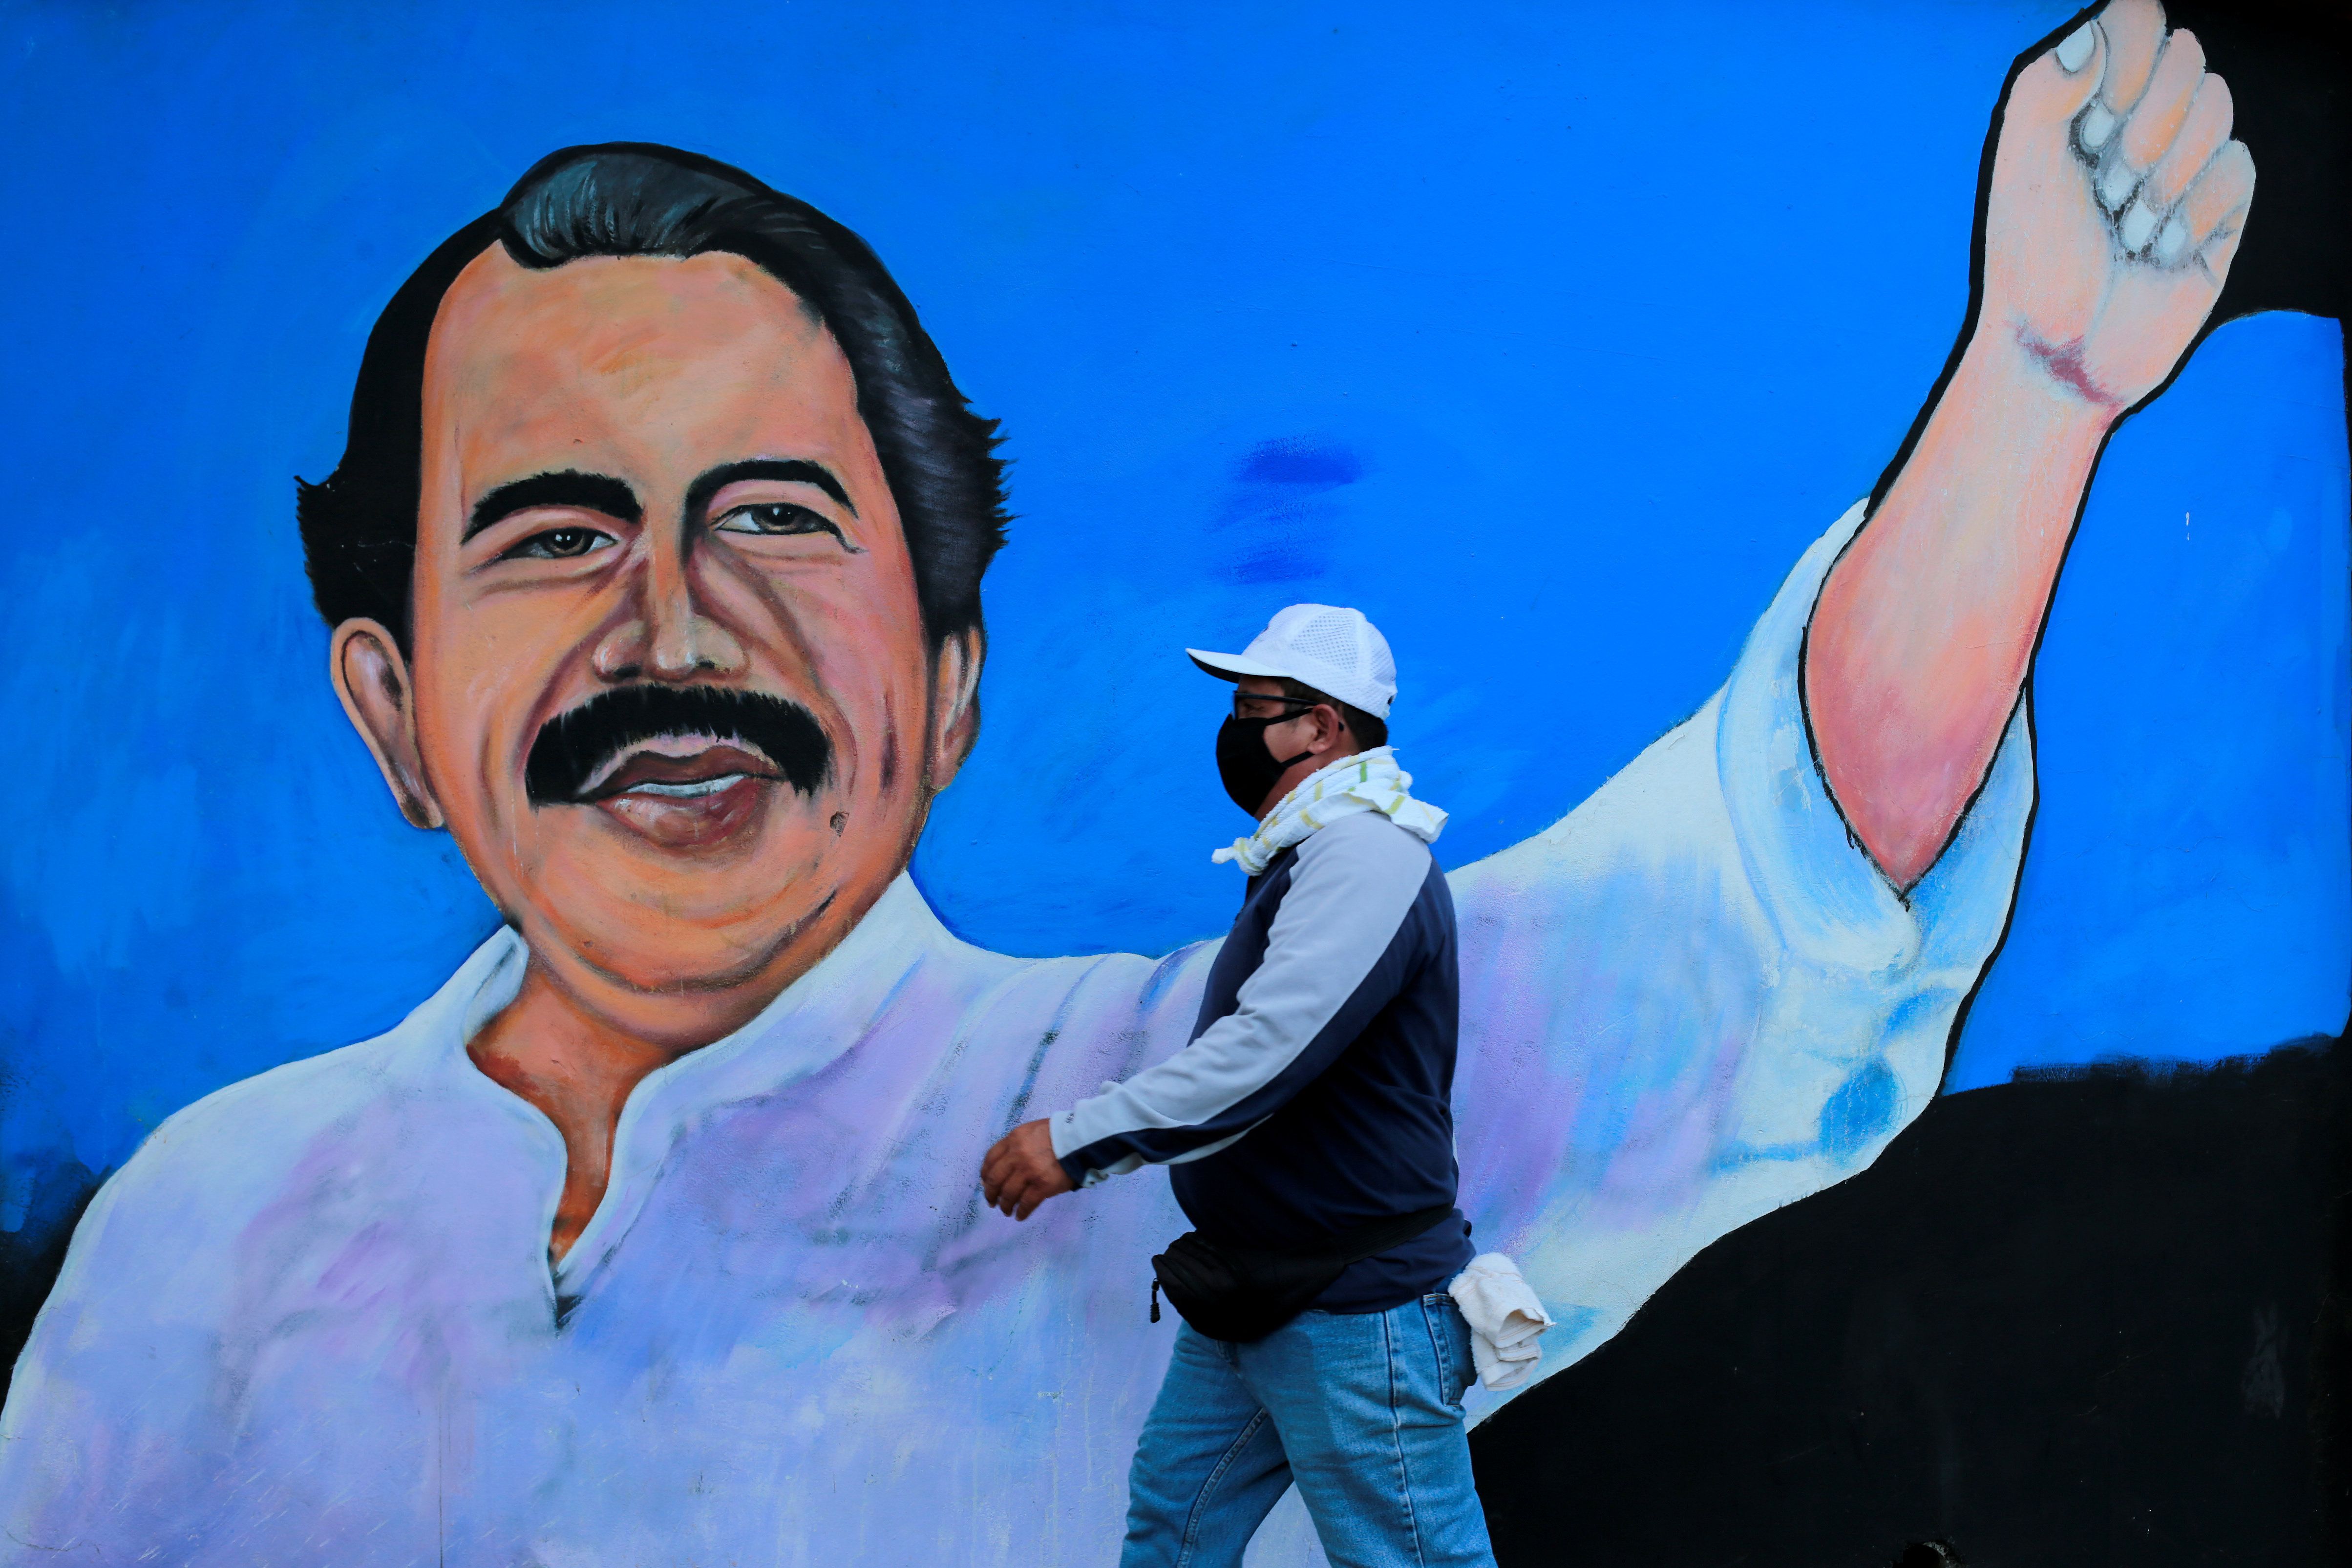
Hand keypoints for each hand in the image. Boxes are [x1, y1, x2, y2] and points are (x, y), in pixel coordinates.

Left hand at [980, 1118, 1074, 1220]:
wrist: (1081, 1140)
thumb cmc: (1059, 1133)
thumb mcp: (1032, 1131)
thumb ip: (1018, 1144)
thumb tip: (1006, 1164)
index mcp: (1014, 1139)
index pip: (990, 1158)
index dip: (985, 1174)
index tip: (986, 1183)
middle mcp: (1017, 1155)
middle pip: (995, 1179)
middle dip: (990, 1193)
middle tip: (992, 1202)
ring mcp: (1029, 1172)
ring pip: (1009, 1194)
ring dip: (1005, 1205)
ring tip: (1006, 1211)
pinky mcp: (1042, 1186)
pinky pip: (1027, 1203)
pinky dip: (1021, 1212)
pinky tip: (1020, 1216)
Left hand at [1980, 0, 2254, 410]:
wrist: (2062, 348)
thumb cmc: (2031, 259)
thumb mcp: (2022, 169)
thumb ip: (2047, 89)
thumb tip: (2091, 36)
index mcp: (2089, 97)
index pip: (2138, 17)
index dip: (2128, 61)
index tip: (2092, 123)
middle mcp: (2143, 117)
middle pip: (2187, 55)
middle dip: (2143, 127)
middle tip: (2104, 190)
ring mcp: (2188, 157)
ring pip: (2218, 106)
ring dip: (2162, 178)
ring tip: (2125, 232)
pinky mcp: (2224, 204)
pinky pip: (2237, 167)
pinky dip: (2191, 214)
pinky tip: (2158, 253)